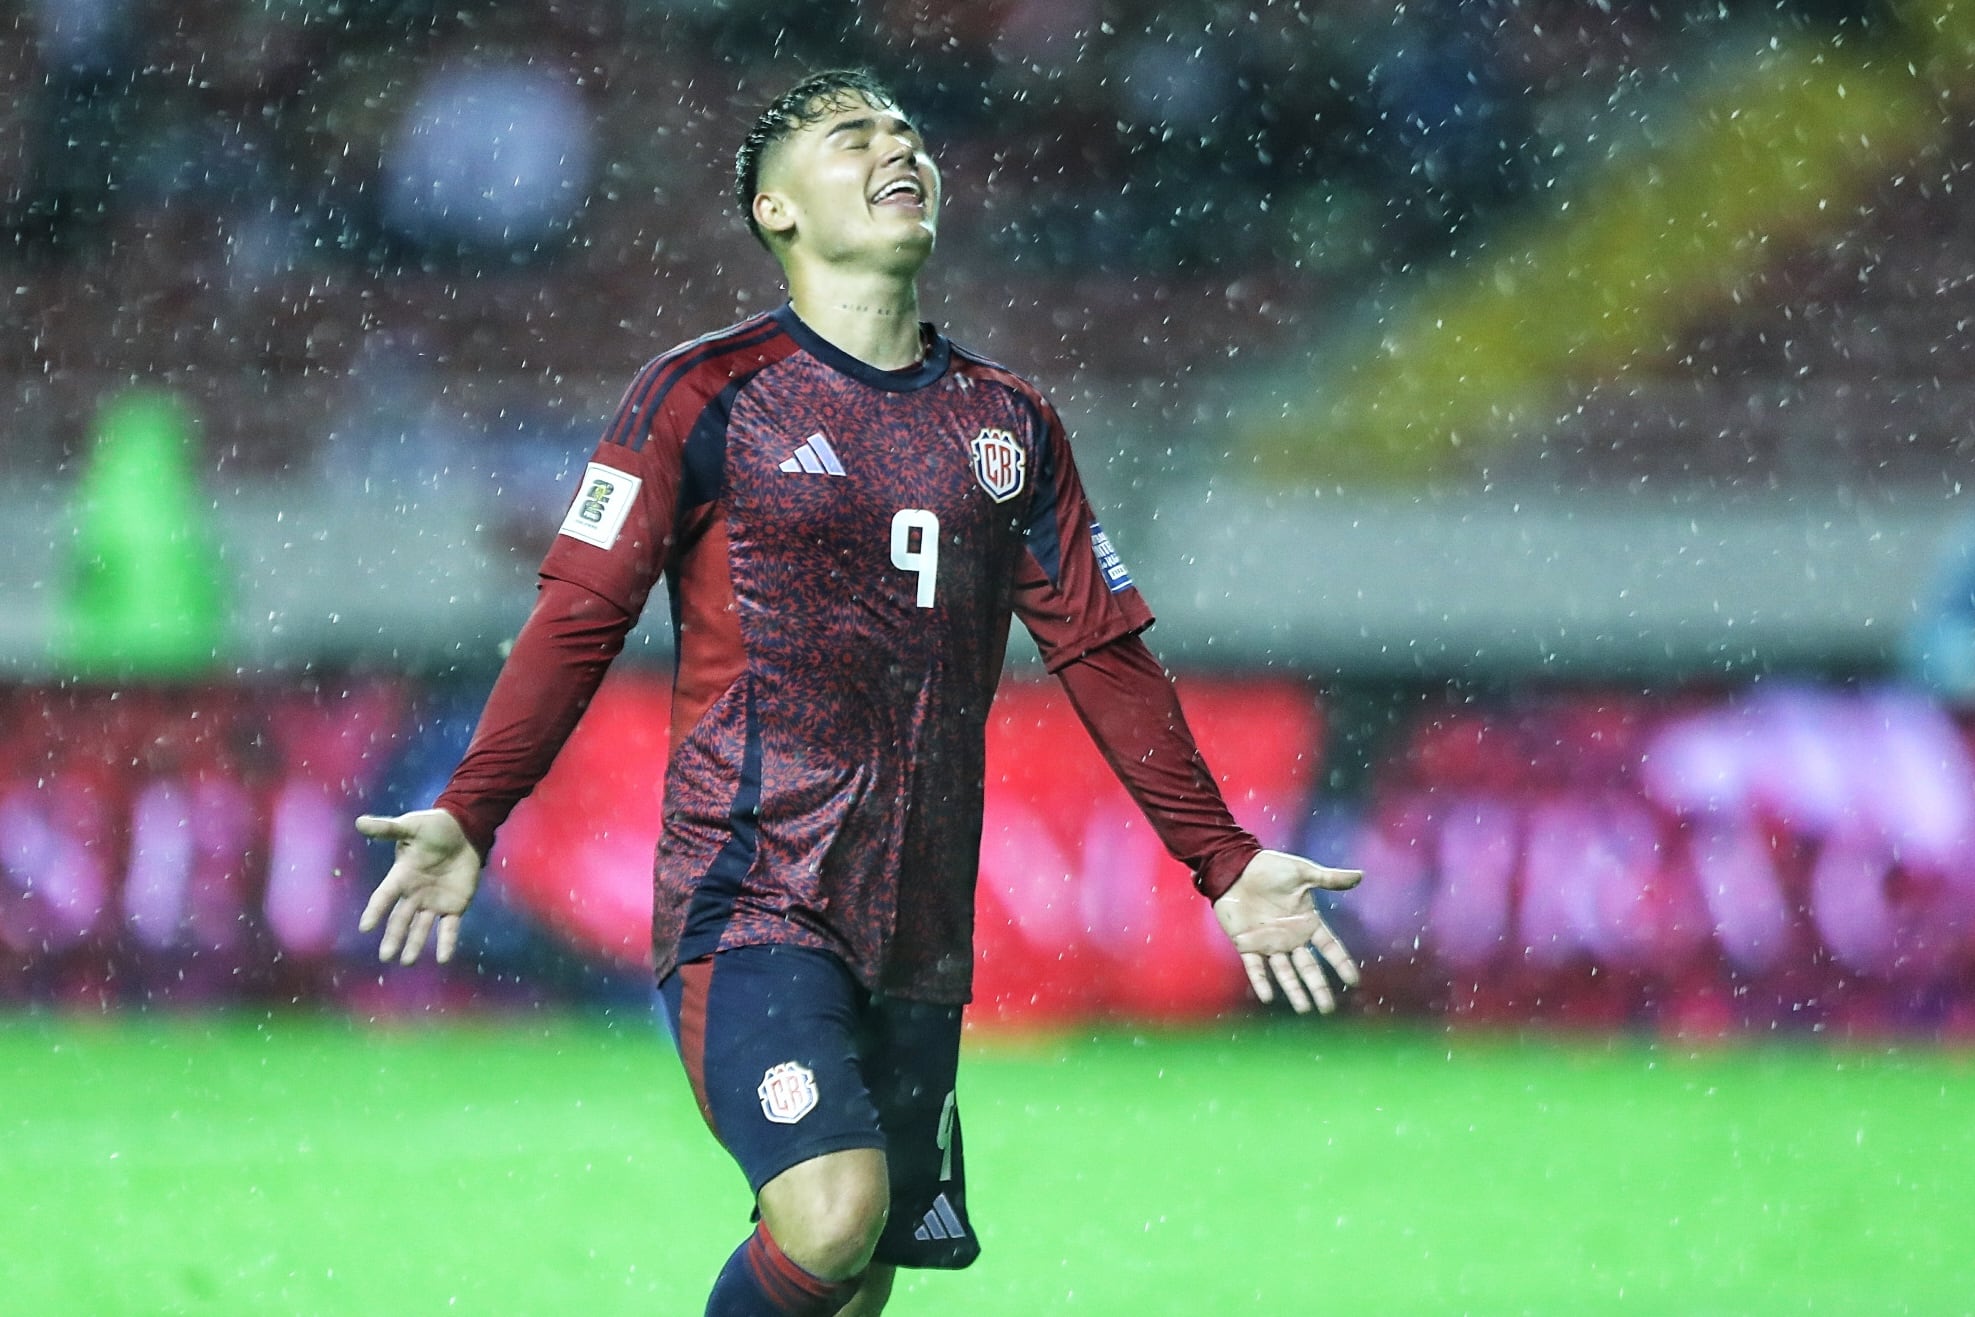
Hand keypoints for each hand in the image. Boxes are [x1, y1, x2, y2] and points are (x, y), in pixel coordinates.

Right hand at [355, 809, 480, 964]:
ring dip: (415, 945)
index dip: (375, 911)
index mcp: (401, 876)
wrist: (463, 831)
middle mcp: (415, 894)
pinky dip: (446, 943)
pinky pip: (449, 928)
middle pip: (401, 919)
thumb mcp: (411, 826)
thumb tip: (360, 821)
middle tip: (385, 956)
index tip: (365, 927)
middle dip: (393, 937)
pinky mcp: (455, 905)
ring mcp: (434, 902)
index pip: (384, 897)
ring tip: (407, 962)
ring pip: (421, 928)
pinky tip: (443, 959)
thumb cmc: (433, 828)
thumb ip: (388, 829)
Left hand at [1212, 850, 1361, 1013]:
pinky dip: (1261, 981)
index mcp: (1306, 921)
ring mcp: (1269, 942)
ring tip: (1304, 1009)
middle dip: (1318, 987)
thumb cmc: (1270, 867)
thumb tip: (1360, 875)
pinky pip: (1255, 967)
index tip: (1353, 981)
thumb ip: (1330, 879)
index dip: (1340, 963)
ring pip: (1284, 972)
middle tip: (1328, 1009)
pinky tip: (1267, 996)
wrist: (1236, 865)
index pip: (1329, 947)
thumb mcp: (1303, 873)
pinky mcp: (1247, 944)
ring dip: (1294, 990)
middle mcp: (1290, 937)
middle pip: (1308, 967)